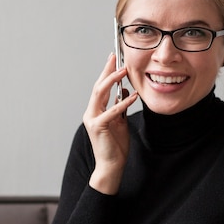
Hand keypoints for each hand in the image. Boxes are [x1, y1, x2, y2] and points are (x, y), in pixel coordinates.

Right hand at [83, 54, 138, 194]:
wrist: (111, 166)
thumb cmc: (115, 147)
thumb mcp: (120, 122)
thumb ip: (121, 108)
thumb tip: (126, 92)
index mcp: (95, 112)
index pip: (100, 88)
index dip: (106, 73)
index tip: (114, 59)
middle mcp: (91, 114)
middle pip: (98, 87)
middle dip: (107, 71)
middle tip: (115, 57)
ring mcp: (92, 120)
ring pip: (100, 94)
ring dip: (112, 81)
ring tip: (123, 71)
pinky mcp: (98, 128)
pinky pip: (111, 112)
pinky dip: (123, 103)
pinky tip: (133, 96)